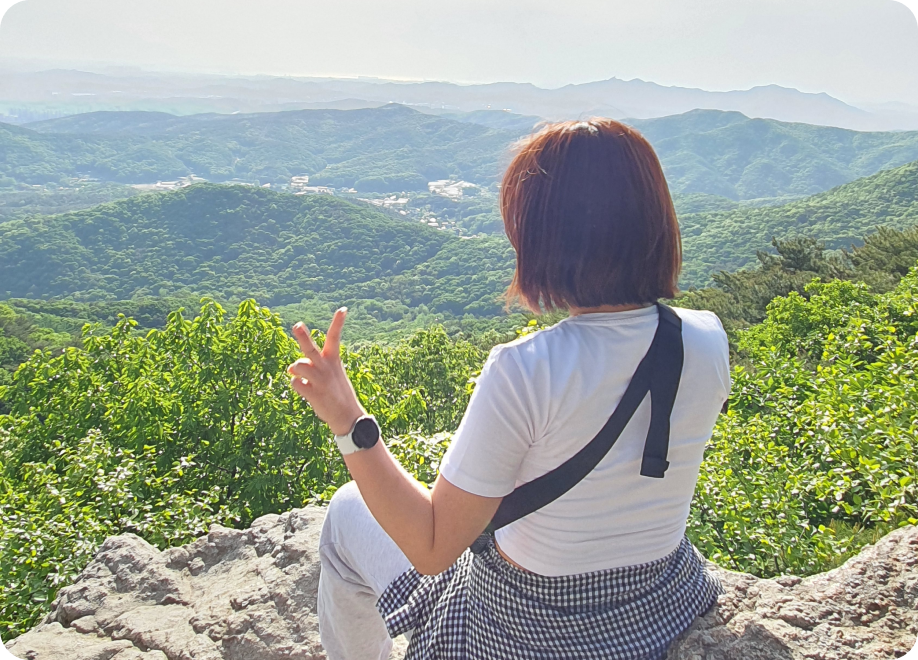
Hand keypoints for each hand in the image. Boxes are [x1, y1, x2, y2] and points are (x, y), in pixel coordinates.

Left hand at [287, 307, 365, 435]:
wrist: (346, 416)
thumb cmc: (335, 391)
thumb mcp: (327, 374)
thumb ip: (308, 366)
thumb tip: (290, 368)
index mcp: (333, 360)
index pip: (335, 337)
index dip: (338, 322)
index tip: (343, 309)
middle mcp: (326, 367)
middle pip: (310, 348)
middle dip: (303, 336)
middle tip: (296, 325)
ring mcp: (320, 380)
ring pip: (297, 365)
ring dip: (296, 370)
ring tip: (304, 378)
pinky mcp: (313, 393)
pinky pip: (294, 382)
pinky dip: (297, 385)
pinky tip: (307, 391)